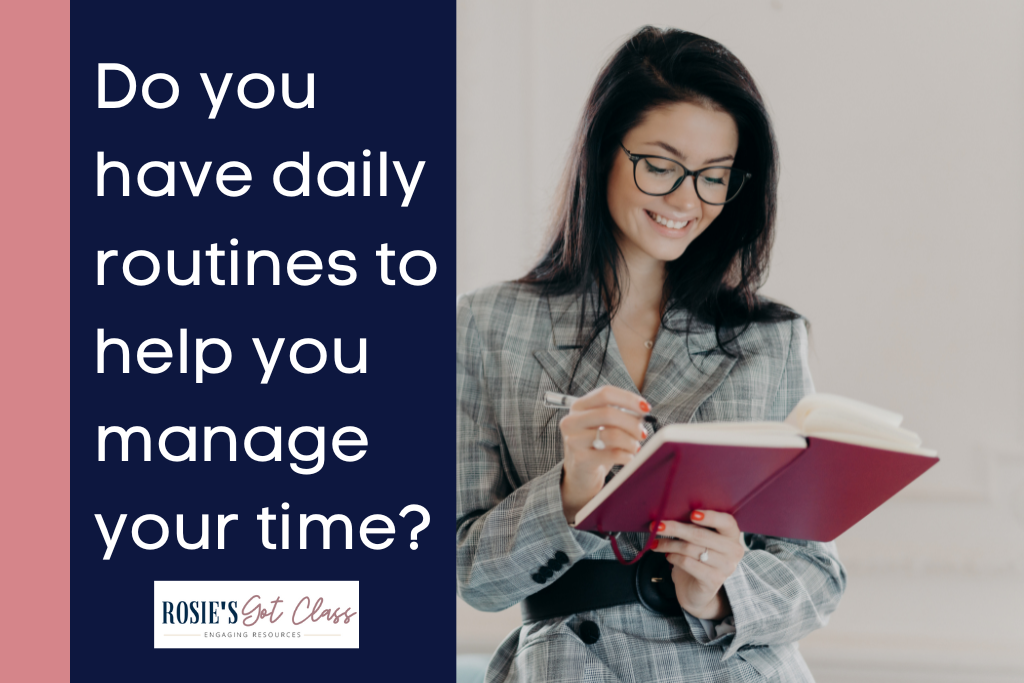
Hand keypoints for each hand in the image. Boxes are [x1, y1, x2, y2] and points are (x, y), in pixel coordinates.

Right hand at [558, 385, 649, 522]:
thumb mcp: (604, 425)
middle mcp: (572, 421)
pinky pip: (612, 454)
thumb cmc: (596, 445)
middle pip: (608, 413)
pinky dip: (627, 456)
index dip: (628, 399)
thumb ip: (621, 414)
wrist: (580, 474)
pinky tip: (628, 458)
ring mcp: (574, 441)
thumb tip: (643, 411)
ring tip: (635, 447)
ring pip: (612, 434)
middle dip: (632, 423)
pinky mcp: (581, 460)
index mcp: (578, 406)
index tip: (646, 408)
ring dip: (631, 441)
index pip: (605, 394)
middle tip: (643, 433)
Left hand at [651, 510, 744, 619]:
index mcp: (732, 536)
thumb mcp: (699, 540)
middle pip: (701, 535)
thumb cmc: (697, 558)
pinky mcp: (713, 581)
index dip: (710, 517)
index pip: (727, 521)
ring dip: (669, 544)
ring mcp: (725, 567)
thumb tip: (670, 513)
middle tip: (657, 526)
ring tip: (657, 543)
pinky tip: (668, 556)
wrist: (697, 590)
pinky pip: (687, 563)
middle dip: (675, 528)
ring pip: (690, 549)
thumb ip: (694, 527)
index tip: (692, 514)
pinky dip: (673, 557)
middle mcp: (733, 551)